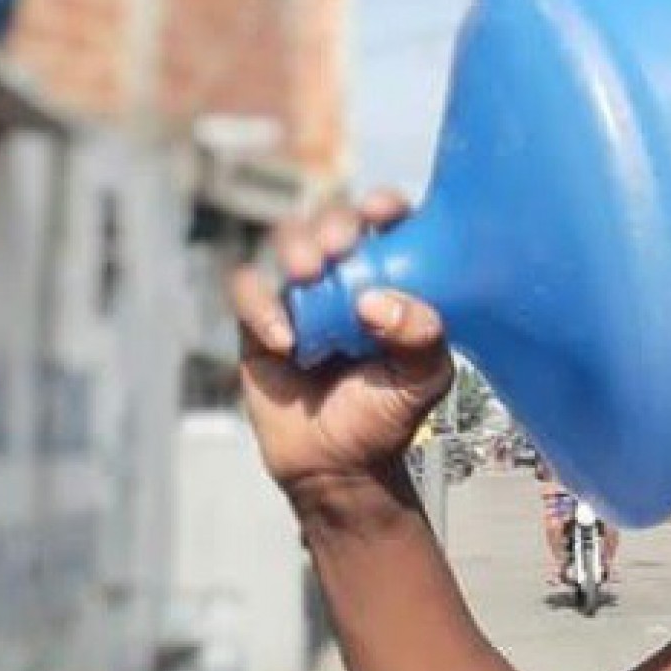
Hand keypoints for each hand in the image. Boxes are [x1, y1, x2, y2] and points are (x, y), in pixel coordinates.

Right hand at [232, 192, 453, 511]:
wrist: (337, 466)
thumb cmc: (386, 414)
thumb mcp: (422, 379)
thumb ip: (421, 338)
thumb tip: (377, 303)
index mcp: (391, 276)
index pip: (388, 221)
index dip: (383, 204)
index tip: (380, 212)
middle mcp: (344, 275)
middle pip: (332, 219)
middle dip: (333, 223)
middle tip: (338, 247)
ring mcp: (299, 294)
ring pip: (286, 238)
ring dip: (296, 244)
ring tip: (308, 273)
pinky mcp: (258, 320)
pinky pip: (248, 289)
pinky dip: (261, 306)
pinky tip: (286, 341)